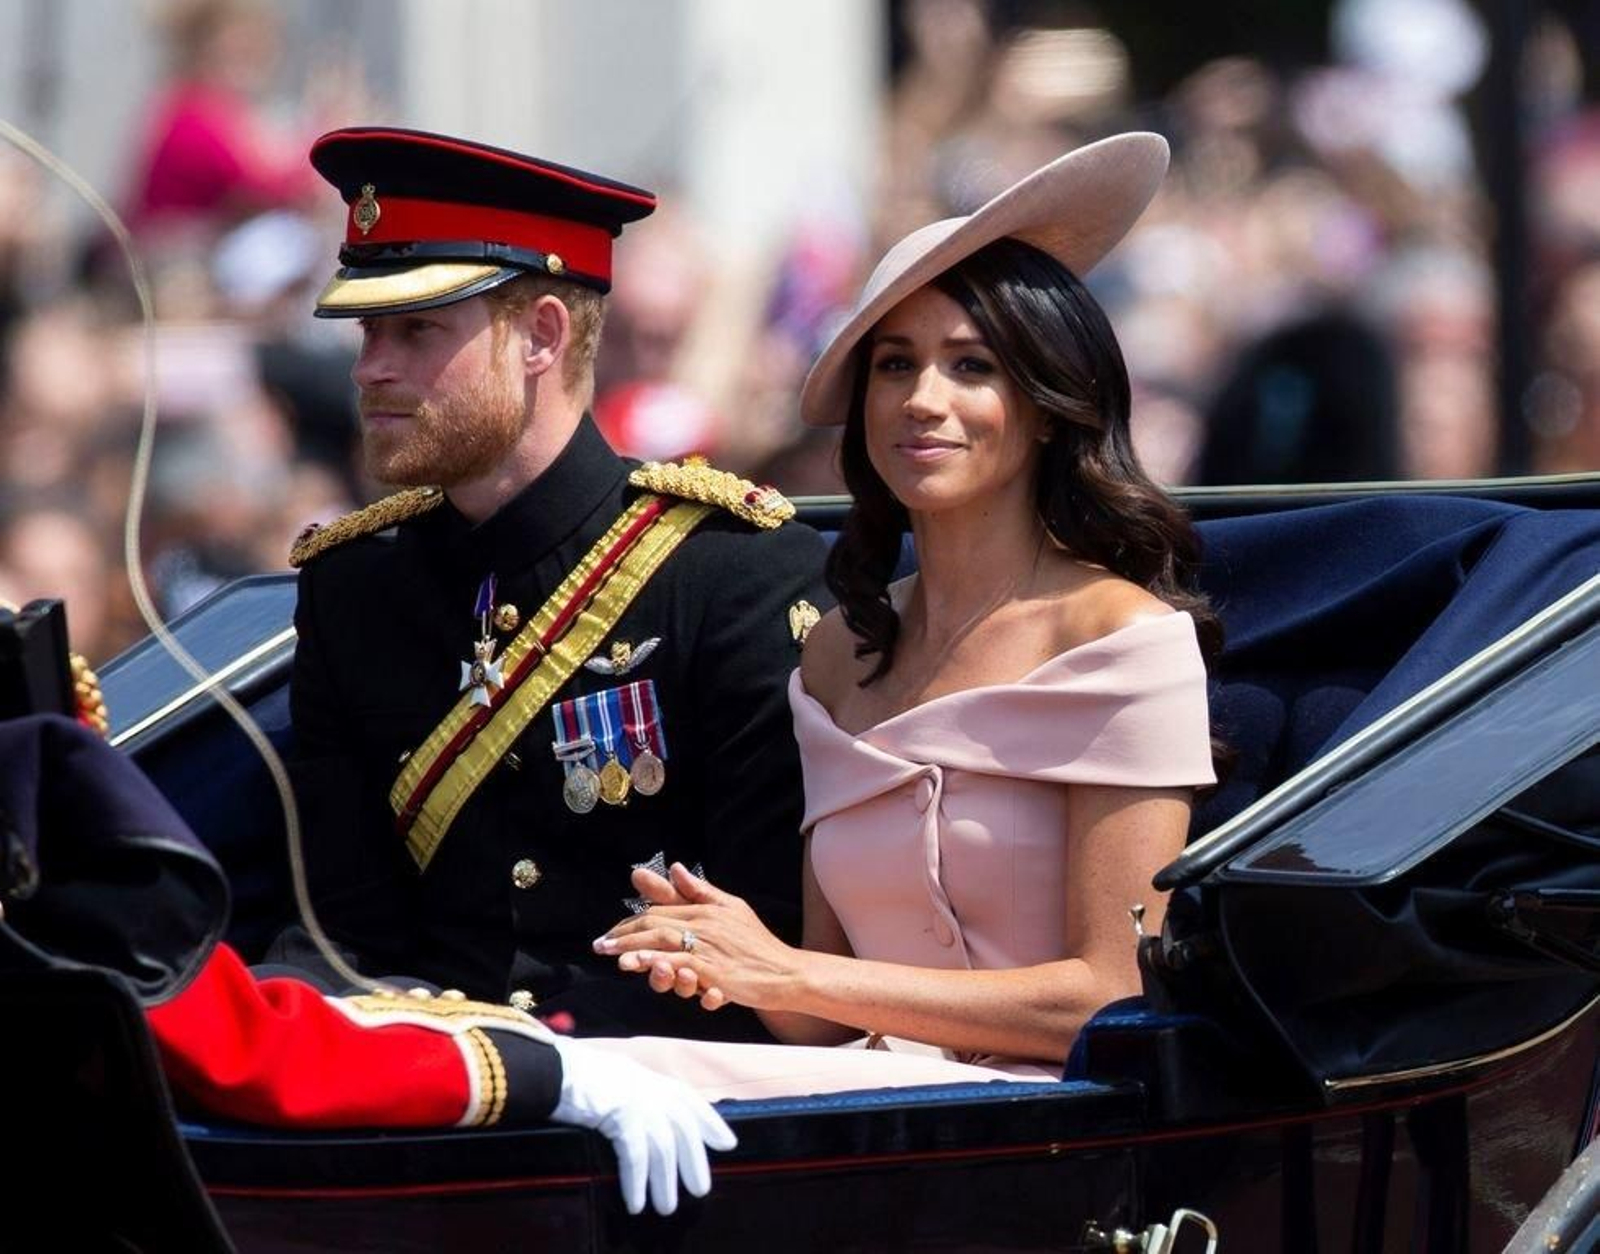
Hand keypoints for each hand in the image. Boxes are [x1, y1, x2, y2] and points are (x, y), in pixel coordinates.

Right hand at [550, 1036, 736, 1214]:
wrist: (554, 1068)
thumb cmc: (579, 1075)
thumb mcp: (617, 1079)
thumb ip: (638, 1094)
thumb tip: (651, 1122)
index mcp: (650, 1078)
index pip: (690, 1101)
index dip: (710, 1122)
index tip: (727, 1144)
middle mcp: (650, 1087)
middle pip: (683, 1129)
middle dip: (694, 1161)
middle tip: (700, 1190)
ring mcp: (638, 1100)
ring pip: (663, 1148)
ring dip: (664, 1182)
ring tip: (665, 1207)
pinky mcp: (621, 1114)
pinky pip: (635, 1156)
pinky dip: (637, 1181)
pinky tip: (636, 1202)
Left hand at [594, 863, 798, 1010]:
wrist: (785, 972)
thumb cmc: (757, 943)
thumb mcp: (731, 909)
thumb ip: (700, 891)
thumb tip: (676, 867)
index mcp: (705, 909)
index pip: (660, 910)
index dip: (632, 921)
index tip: (612, 933)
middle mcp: (704, 924)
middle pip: (656, 924)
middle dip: (624, 934)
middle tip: (600, 945)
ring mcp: (709, 947)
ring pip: (664, 941)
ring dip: (635, 948)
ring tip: (612, 955)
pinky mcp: (714, 970)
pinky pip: (682, 962)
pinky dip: (660, 961)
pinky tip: (642, 963)